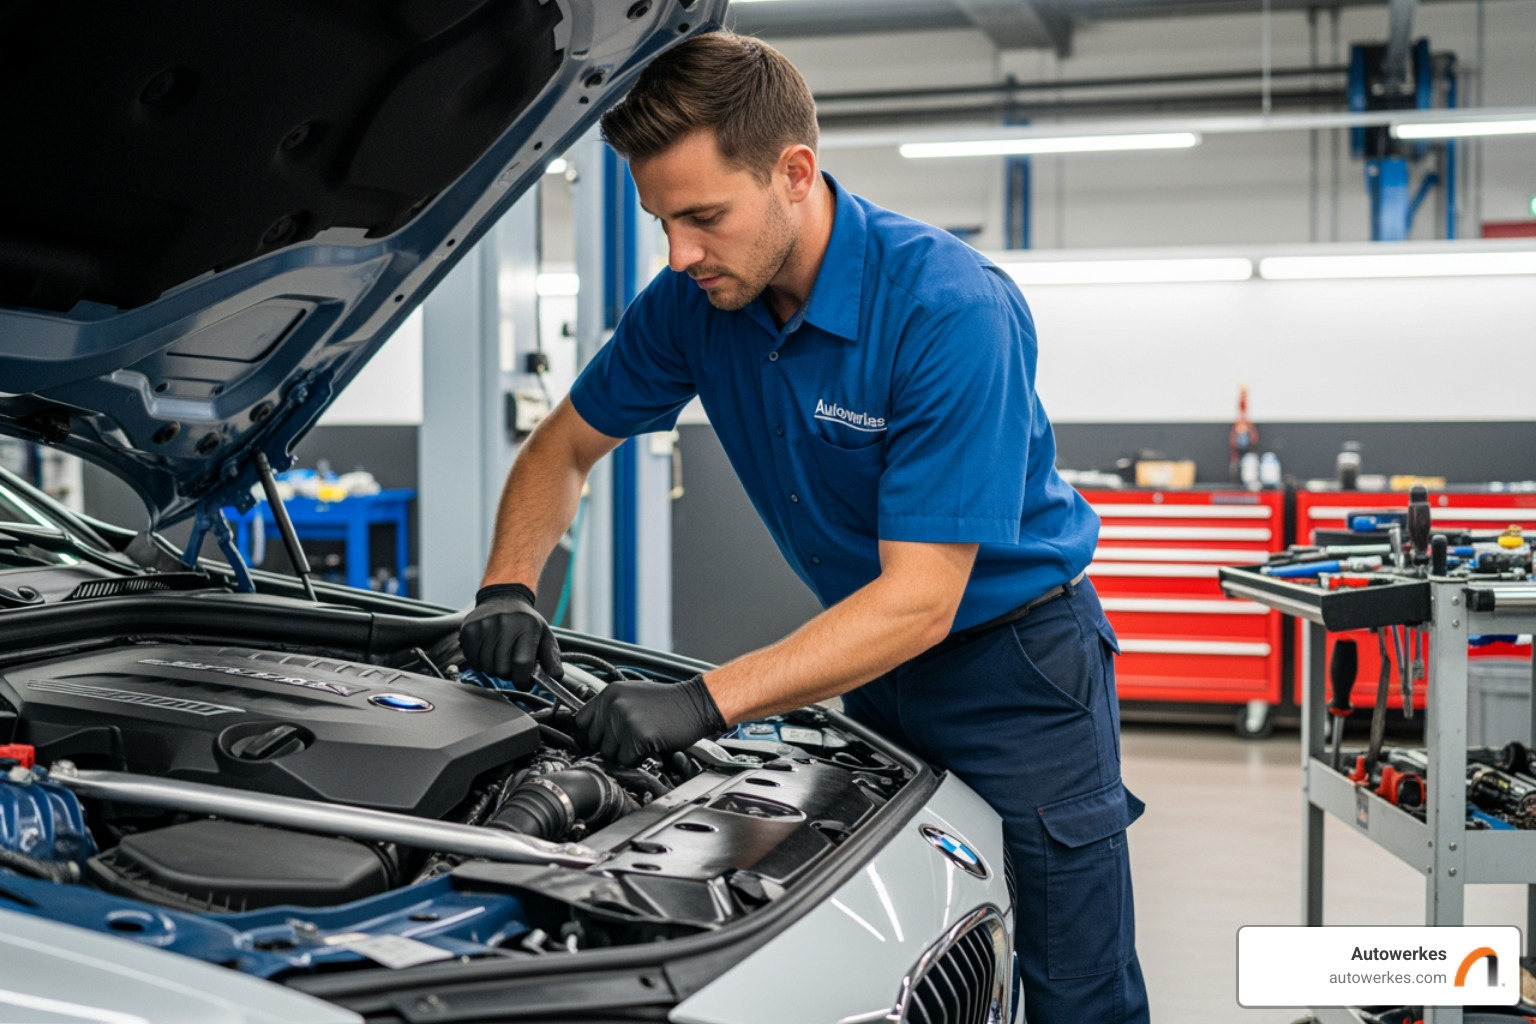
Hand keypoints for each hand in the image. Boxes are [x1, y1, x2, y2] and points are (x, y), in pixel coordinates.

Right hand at [459, 583, 561, 686]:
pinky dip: (481, 663)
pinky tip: (488, 652)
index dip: (523, 680)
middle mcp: (504, 624)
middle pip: (502, 670)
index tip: (525, 682)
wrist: (503, 598)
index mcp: (526, 626)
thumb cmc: (526, 622)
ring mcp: (484, 626)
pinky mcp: (469, 630)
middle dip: (509, 674)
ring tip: (500, 656)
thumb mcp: (545, 636)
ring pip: (486, 668)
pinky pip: (473, 661)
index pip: (522, 664)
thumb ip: (552, 659)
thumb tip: (555, 678)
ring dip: (494, 669)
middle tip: (512, 664)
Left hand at [573, 676, 726, 766]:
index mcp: (610, 693)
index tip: (604, 737)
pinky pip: (626, 760)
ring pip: (609, 754)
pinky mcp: (637, 736)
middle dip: (611, 745)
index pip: (580, 721)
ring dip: (625, 753)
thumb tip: (590, 731)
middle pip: (594, 741)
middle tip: (632, 738)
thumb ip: (610, 709)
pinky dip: (638, 759)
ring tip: (643, 739)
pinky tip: (651, 745)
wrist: (696, 705)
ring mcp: (625, 720)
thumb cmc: (668, 704)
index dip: (593, 733)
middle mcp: (613, 705)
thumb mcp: (633, 695)